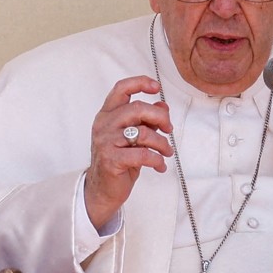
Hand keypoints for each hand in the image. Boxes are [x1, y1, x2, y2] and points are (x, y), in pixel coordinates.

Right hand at [84, 76, 173, 229]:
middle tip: (169, 129)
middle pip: (138, 108)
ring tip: (166, 152)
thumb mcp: (133, 137)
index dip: (140, 83)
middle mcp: (104, 125)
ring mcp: (106, 142)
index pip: (121, 89)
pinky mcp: (112, 160)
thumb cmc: (119, 160)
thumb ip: (146, 120)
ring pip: (144, 133)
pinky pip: (143, 154)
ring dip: (162, 143)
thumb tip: (163, 106)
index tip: (156, 87)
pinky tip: (160, 166)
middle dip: (160, 118)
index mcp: (107, 114)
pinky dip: (157, 160)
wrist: (102, 189)